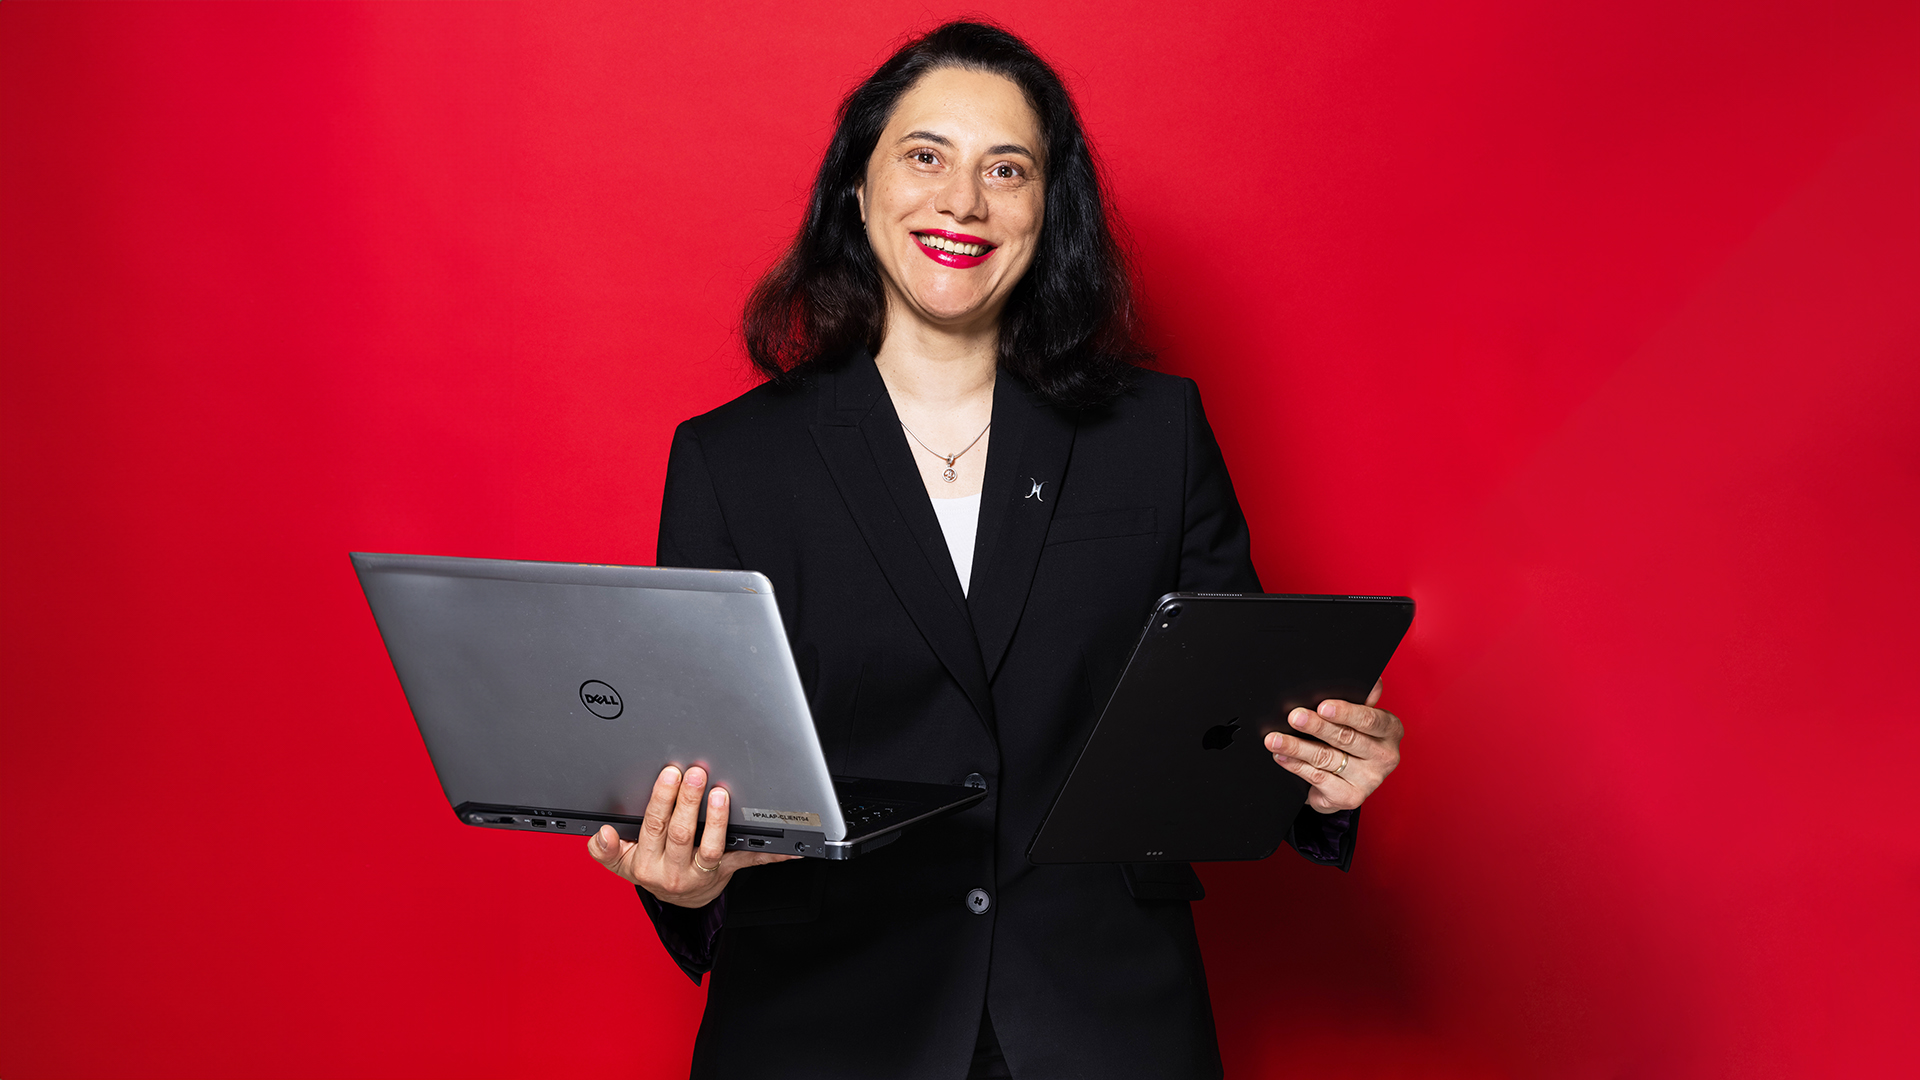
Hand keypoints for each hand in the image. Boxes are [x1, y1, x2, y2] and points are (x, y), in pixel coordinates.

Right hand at [587, 764, 796, 907]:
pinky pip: (748, 860)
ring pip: (712, 848)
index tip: (668, 773)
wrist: (677, 899)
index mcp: (646, 862)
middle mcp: (674, 870)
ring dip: (717, 820)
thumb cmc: (649, 867)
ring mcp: (702, 874)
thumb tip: (603, 834)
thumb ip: (606, 849)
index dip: (661, 800)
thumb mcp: (621, 862)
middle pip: (682, 833)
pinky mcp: (727, 872)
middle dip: (688, 800)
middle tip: (696, 772)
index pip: (653, 826)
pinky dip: (770, 852)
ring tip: (722, 794)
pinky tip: (787, 844)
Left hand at [1264, 679, 1402, 812]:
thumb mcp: (1358, 718)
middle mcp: (1385, 756)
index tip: (1322, 706)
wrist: (1344, 781)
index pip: (1370, 719)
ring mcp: (1369, 780)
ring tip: (1275, 739)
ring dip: (1296, 747)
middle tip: (1293, 717)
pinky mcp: (1351, 797)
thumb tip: (1371, 682)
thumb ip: (1360, 700)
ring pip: (1326, 758)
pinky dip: (1296, 766)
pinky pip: (1317, 778)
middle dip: (1315, 726)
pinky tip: (1282, 757)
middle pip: (1345, 738)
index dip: (1346, 712)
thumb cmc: (1350, 741)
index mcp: (1390, 730)